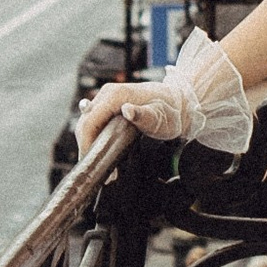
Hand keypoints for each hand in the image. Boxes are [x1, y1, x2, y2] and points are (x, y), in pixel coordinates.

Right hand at [76, 27, 253, 160]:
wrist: (180, 104)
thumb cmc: (171, 110)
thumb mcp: (159, 117)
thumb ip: (143, 115)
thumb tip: (127, 111)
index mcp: (115, 95)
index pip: (89, 122)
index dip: (86, 144)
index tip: (92, 165)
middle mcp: (107, 95)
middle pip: (85, 124)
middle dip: (88, 148)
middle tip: (98, 171)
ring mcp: (108, 100)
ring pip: (89, 124)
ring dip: (92, 145)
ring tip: (103, 167)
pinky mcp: (111, 107)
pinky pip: (96, 123)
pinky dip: (97, 139)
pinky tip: (104, 153)